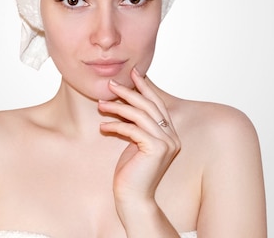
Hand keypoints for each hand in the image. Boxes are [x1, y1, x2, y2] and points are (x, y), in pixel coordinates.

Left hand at [98, 68, 180, 206]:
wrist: (133, 200)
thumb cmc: (131, 174)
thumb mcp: (134, 144)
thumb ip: (136, 126)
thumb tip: (126, 104)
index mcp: (170, 134)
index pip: (157, 105)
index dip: (145, 87)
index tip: (133, 73)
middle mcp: (172, 137)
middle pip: (150, 106)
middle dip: (130, 91)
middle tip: (111, 84)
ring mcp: (166, 143)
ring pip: (141, 115)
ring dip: (118, 107)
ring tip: (101, 104)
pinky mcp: (156, 149)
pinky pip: (133, 129)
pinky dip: (116, 125)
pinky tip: (103, 126)